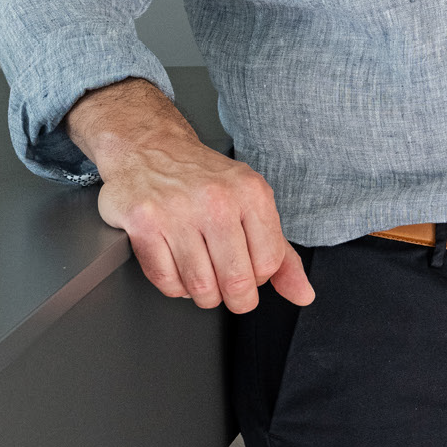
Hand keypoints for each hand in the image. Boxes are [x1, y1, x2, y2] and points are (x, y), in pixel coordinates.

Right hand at [68, 77, 313, 314]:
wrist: (149, 147)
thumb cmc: (204, 181)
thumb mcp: (251, 203)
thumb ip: (280, 252)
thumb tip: (303, 295)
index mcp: (251, 192)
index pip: (269, 263)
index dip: (260, 279)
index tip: (250, 272)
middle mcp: (216, 200)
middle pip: (236, 281)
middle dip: (235, 298)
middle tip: (229, 291)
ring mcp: (177, 211)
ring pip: (200, 286)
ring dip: (204, 295)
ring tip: (204, 278)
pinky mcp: (143, 223)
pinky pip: (166, 281)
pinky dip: (174, 287)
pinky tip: (179, 270)